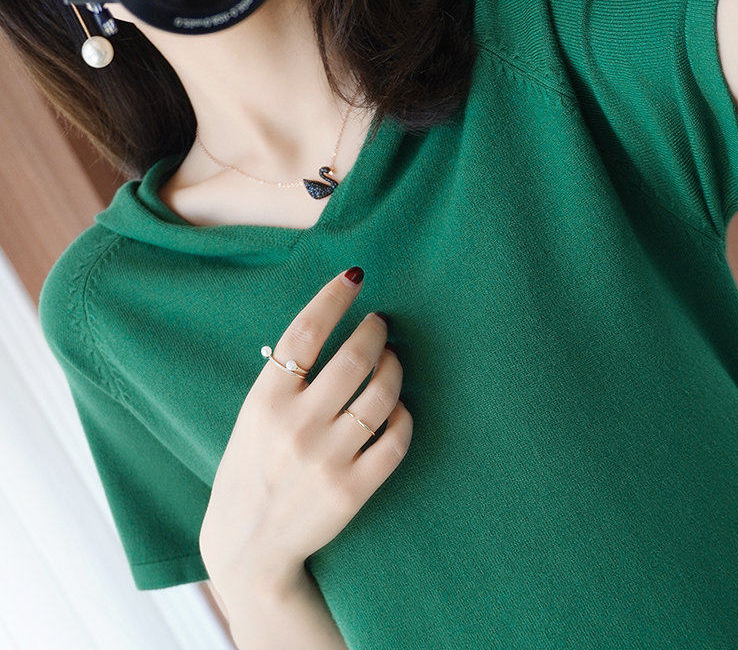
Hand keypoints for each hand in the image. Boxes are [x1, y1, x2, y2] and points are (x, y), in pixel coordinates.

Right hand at [198, 266, 412, 609]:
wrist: (249, 546)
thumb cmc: (251, 469)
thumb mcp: (253, 416)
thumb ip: (285, 378)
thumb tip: (333, 328)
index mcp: (265, 400)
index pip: (305, 331)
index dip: (333, 297)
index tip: (355, 276)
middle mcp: (296, 424)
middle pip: (354, 357)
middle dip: (376, 331)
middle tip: (380, 324)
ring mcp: (327, 458)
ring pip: (381, 394)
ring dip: (394, 367)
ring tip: (392, 360)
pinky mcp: (353, 489)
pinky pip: (396, 439)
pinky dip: (404, 416)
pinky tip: (398, 408)